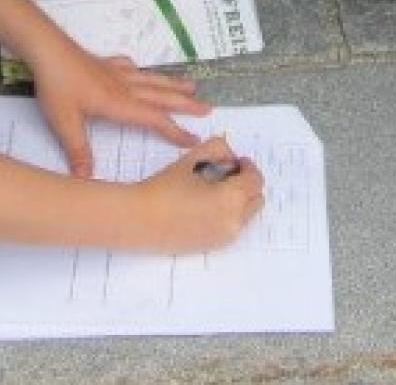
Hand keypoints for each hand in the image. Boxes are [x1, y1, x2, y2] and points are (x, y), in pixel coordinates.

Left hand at [26, 47, 209, 178]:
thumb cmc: (57, 86)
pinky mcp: (104, 63)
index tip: (195, 140)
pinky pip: (129, 67)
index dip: (176, 131)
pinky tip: (138, 69)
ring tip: (191, 85)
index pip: (155, 120)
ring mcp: (116, 72)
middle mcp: (124, 87)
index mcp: (120, 104)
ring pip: (151, 79)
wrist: (47, 50)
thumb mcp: (65, 123)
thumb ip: (79, 151)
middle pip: (162, 96)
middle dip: (186, 104)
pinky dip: (140, 70)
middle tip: (208, 108)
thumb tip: (86, 179)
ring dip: (172, 84)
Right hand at [134, 136, 266, 252]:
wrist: (139, 219)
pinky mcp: (213, 246)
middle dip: (247, 184)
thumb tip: (229, 154)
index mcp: (232, 198)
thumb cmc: (164, 188)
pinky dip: (229, 215)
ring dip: (240, 200)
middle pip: (256, 198)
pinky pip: (232, 227)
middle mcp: (234, 221)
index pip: (255, 179)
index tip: (238, 161)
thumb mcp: (192, 159)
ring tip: (215, 190)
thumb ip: (217, 148)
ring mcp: (225, 237)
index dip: (249, 167)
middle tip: (228, 174)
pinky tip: (206, 206)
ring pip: (246, 215)